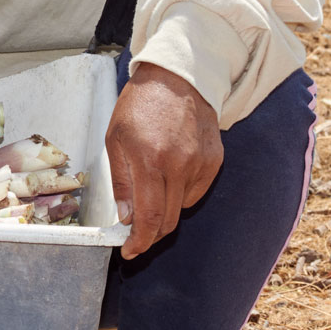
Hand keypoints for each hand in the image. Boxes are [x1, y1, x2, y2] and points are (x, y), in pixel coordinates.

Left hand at [106, 62, 222, 260]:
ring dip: (165, 210)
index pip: (149, 217)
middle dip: (151, 234)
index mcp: (149, 159)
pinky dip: (180, 193)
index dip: (140, 241)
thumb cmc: (140, 104)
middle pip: (169, 220)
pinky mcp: (215, 162)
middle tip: (136, 235)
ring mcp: (200, 164)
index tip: (130, 251)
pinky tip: (170, 173)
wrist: (178, 77)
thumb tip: (127, 218)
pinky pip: (196, 192)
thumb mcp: (115, 138)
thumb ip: (121, 182)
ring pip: (182, 208)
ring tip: (151, 187)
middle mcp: (179, 165)